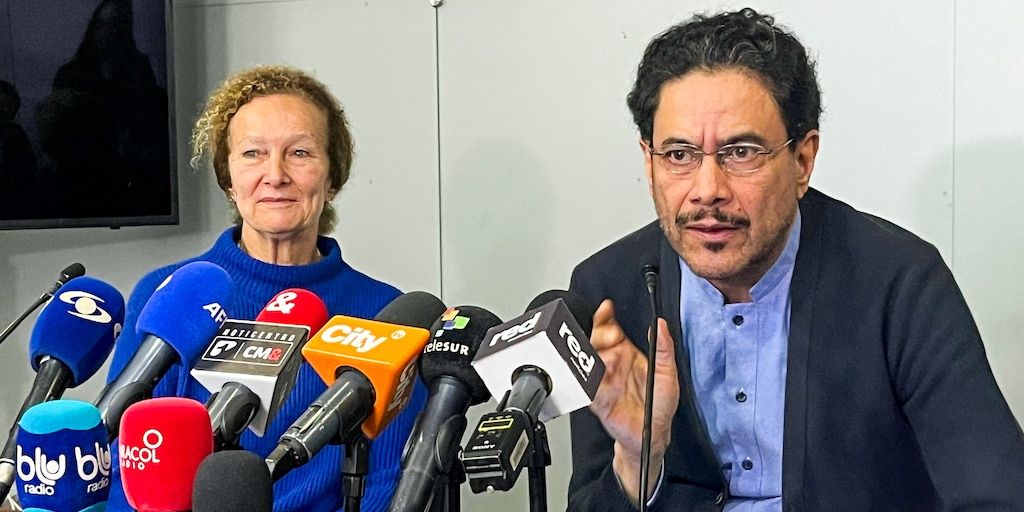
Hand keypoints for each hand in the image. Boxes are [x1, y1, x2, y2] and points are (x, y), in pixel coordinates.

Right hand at [588, 299, 678, 505]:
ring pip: (588, 361)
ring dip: (595, 357)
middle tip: (609, 337)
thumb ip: (665, 348)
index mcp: (627, 354)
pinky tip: (598, 379)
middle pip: (595, 342)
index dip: (605, 318)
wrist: (652, 436)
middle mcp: (613, 365)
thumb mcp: (669, 374)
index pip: (611, 330)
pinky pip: (586, 387)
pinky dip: (589, 381)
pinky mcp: (597, 399)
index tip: (606, 308)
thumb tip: (661, 324)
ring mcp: (603, 381)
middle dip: (598, 335)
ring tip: (608, 360)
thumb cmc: (659, 405)